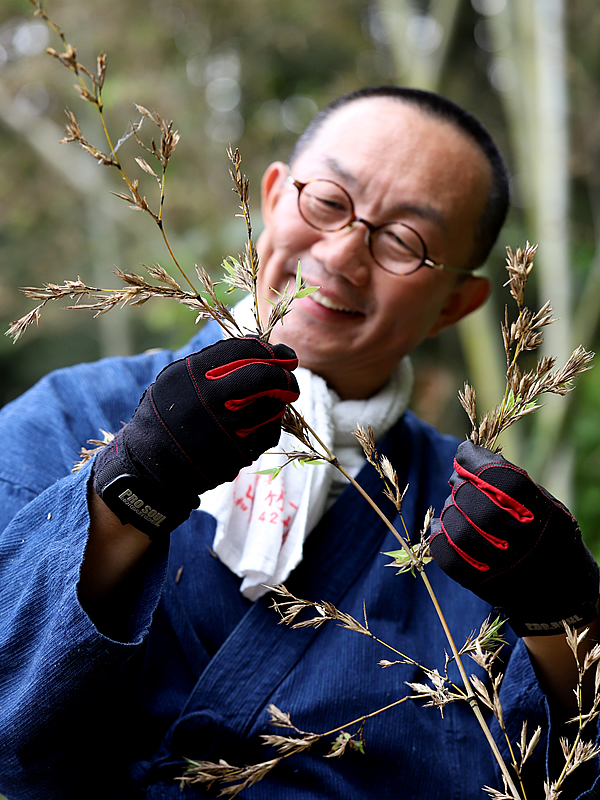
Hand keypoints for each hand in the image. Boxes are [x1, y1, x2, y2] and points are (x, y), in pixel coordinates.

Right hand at [93, 337, 298, 537]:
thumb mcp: (178, 379)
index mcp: (195, 373)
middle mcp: (212, 398)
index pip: (244, 350)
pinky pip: (269, 432)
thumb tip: (260, 349)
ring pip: (272, 406)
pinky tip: (262, 423)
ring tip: (274, 401)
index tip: (284, 354)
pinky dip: (271, 425)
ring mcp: (227, 427)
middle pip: (264, 376)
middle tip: (292, 377)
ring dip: (279, 401)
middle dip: (285, 375)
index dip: (270, 350)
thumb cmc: (168, 416)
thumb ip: (214, 363)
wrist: (153, 465)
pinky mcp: (238, 452)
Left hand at [429, 441, 598, 636]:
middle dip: (460, 483)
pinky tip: (448, 525)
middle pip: (469, 496)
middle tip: (460, 480)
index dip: (472, 460)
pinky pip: (444, 551)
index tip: (464, 454)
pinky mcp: (475, 580)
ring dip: (451, 507)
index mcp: (536, 510)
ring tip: (460, 506)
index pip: (493, 474)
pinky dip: (441, 533)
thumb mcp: (541, 501)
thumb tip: (464, 456)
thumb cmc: (544, 532)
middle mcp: (517, 536)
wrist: (557, 586)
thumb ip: (507, 480)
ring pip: (453, 522)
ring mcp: (495, 561)